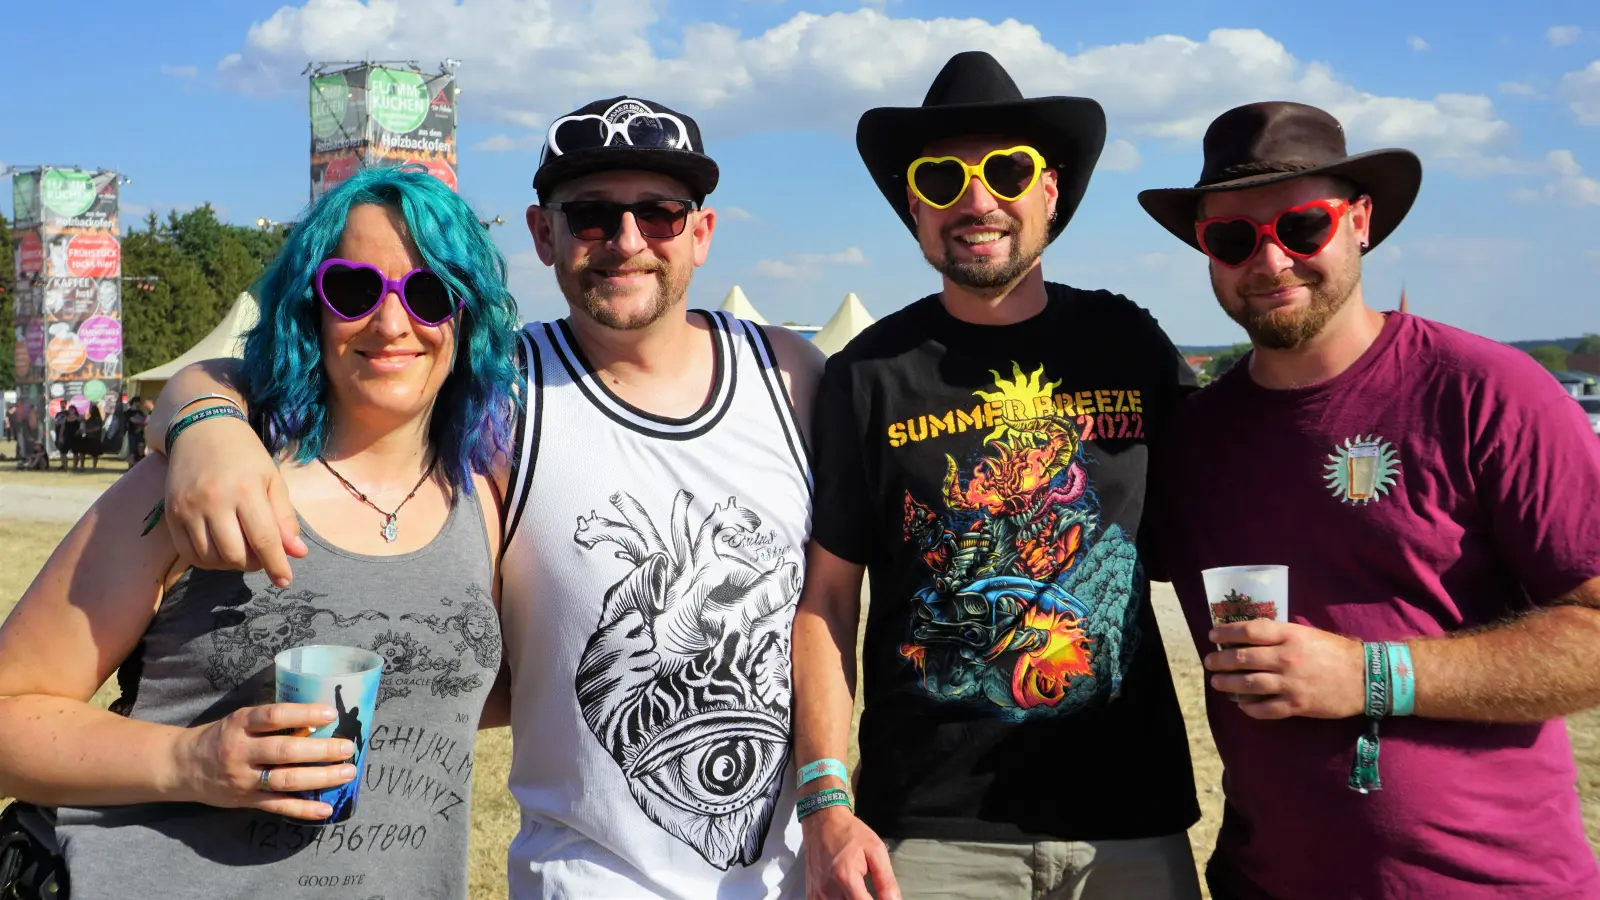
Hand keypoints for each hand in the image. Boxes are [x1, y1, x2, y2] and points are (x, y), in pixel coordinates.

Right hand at [164, 416, 305, 585]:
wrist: (201, 429)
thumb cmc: (245, 455)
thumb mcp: (272, 480)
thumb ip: (284, 518)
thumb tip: (297, 553)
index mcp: (246, 490)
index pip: (265, 540)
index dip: (277, 565)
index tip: (285, 580)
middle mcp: (213, 501)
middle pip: (235, 555)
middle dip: (254, 564)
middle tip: (263, 555)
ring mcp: (188, 509)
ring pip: (211, 559)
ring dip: (231, 564)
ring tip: (243, 550)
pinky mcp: (171, 514)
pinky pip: (189, 553)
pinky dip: (207, 561)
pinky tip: (220, 550)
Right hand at [172, 703, 358, 820]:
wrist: (181, 767)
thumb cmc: (220, 737)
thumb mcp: (240, 721)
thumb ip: (271, 722)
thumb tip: (316, 722)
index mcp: (240, 724)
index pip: (275, 716)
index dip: (304, 713)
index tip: (331, 713)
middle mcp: (241, 751)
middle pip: (285, 751)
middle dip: (321, 750)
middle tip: (348, 748)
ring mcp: (244, 779)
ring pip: (286, 780)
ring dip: (320, 778)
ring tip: (347, 773)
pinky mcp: (246, 800)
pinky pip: (279, 806)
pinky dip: (304, 809)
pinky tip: (327, 808)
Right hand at [802, 805, 900, 899]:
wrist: (822, 820)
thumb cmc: (849, 832)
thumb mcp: (876, 850)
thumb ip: (886, 880)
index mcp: (846, 877)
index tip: (883, 898)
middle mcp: (828, 890)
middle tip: (869, 891)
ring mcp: (817, 893)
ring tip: (858, 891)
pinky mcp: (811, 893)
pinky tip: (845, 893)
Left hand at [1204, 620, 1364, 718]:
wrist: (1366, 677)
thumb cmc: (1337, 652)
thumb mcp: (1308, 634)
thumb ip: (1281, 635)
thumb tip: (1250, 637)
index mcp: (1289, 635)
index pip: (1248, 630)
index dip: (1226, 632)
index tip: (1212, 635)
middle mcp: (1286, 658)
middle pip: (1242, 658)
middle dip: (1220, 660)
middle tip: (1209, 662)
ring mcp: (1290, 683)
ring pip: (1247, 684)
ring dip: (1227, 683)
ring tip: (1217, 682)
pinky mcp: (1296, 705)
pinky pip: (1264, 709)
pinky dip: (1249, 707)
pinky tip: (1241, 704)